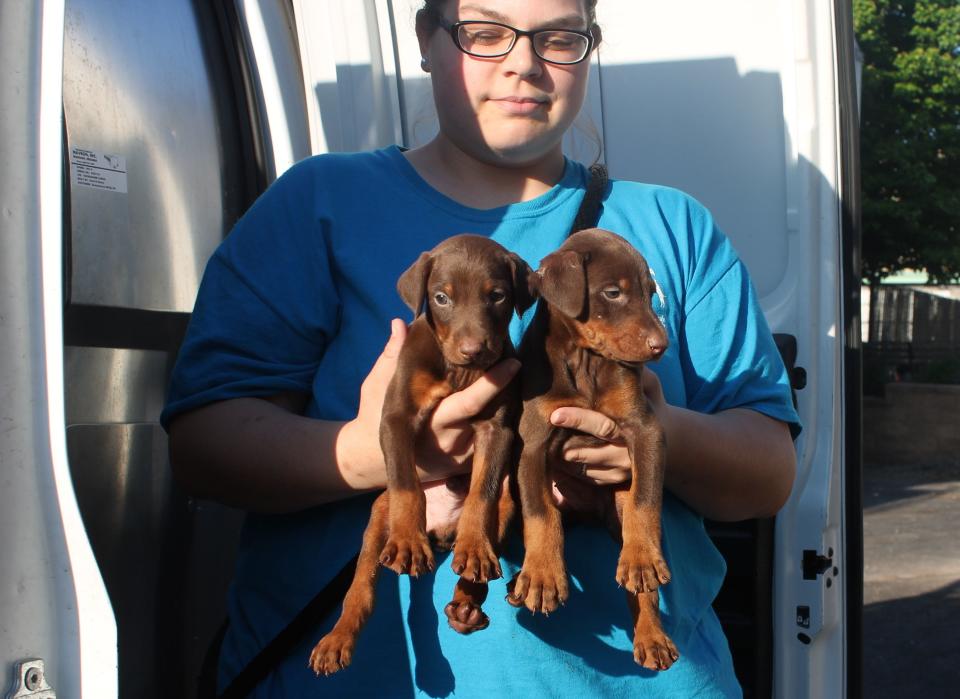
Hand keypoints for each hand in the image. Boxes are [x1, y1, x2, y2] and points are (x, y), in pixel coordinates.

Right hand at [339, 319, 520, 483]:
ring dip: (509, 404)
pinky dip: (501, 421)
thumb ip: (392, 356)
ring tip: (519, 376)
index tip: (514, 362)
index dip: (494, 383)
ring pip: (496, 427)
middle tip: (524, 363)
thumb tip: (401, 323)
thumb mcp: (377, 386)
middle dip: (510, 391)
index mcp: (433, 418)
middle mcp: (453, 438)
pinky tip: (509, 399)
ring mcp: (463, 454)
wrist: (371, 459)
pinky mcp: (468, 462)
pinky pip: (491, 442)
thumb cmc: (374, 415)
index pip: (470, 401)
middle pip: (492, 414)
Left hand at [548, 367, 668, 485]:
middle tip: (541, 436)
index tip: (555, 415)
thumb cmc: (648, 401)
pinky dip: (567, 474)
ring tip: (542, 445)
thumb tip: (614, 356)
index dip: (577, 420)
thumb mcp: (649, 385)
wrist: (668, 437)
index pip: (602, 426)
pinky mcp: (613, 482)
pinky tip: (552, 460)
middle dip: (563, 447)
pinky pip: (585, 480)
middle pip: (587, 454)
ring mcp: (620, 471)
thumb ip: (633, 375)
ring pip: (581, 470)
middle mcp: (627, 454)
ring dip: (560, 461)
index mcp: (635, 427)